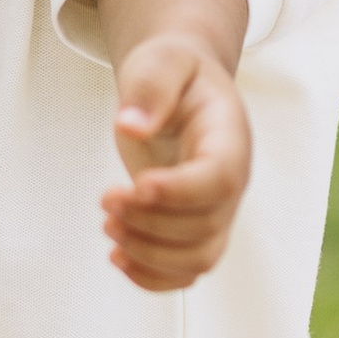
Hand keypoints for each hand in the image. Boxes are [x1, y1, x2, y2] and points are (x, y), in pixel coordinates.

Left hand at [104, 33, 252, 288]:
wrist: (181, 85)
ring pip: (199, 257)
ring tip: (108, 226)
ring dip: (149, 254)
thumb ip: (151, 86)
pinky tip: (119, 257)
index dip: (181, 191)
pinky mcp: (196, 228)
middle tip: (107, 199)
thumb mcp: (162, 60)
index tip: (137, 185)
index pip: (220, 178)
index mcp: (229, 137)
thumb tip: (131, 125)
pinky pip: (187, 272)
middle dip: (150, 222)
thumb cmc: (173, 71)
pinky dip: (153, 277)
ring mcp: (217, 209)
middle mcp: (232, 180)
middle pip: (205, 224)